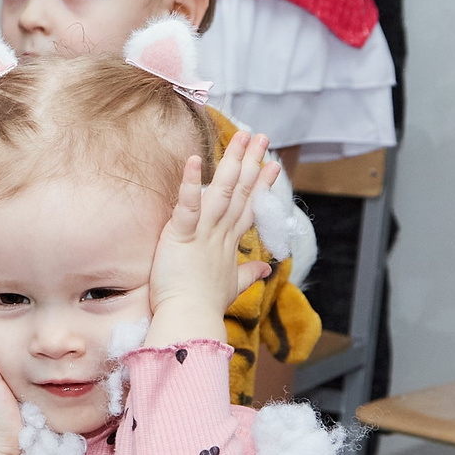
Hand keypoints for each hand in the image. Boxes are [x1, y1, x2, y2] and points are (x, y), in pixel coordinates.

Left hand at [145, 128, 274, 347]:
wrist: (189, 318)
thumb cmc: (205, 305)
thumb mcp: (233, 286)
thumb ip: (250, 273)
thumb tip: (268, 269)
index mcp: (230, 243)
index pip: (249, 207)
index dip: (261, 185)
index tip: (273, 165)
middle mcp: (221, 233)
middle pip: (240, 191)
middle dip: (252, 161)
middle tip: (262, 137)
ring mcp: (203, 232)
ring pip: (221, 190)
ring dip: (232, 162)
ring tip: (242, 137)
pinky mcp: (182, 234)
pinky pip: (187, 205)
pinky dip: (190, 182)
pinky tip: (195, 159)